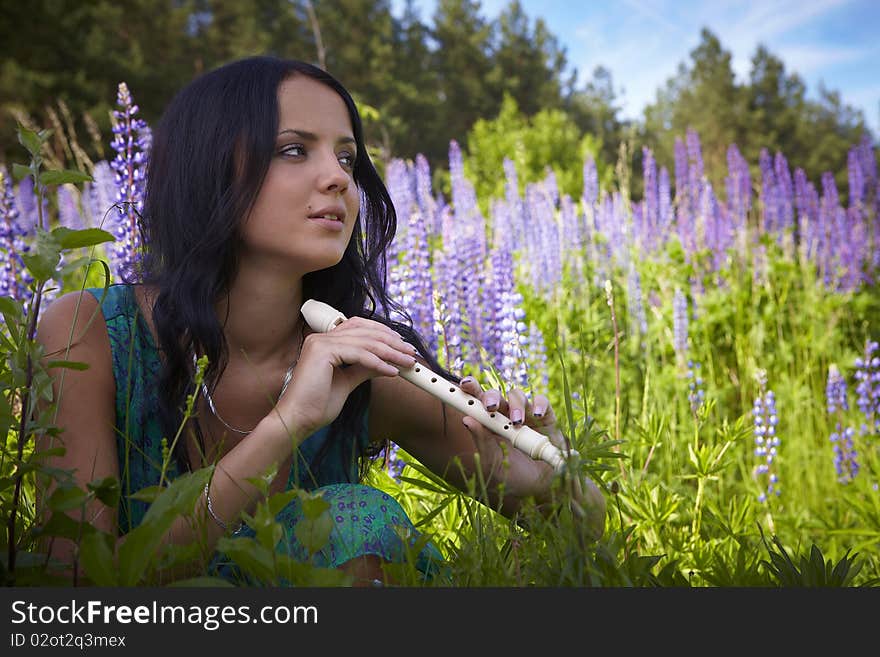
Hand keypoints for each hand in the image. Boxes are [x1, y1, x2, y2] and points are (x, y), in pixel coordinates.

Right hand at [272, 316, 417, 438]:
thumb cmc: (316, 405)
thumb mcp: (346, 382)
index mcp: (325, 342)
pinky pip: (360, 354)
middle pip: (365, 332)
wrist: (298, 420)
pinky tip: (392, 371)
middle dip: (392, 342)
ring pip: (365, 342)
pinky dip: (379, 363)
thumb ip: (362, 369)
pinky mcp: (323, 352)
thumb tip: (384, 363)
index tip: (402, 346)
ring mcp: (320, 343)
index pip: (359, 327)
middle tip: (411, 353)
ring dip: (391, 352)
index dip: (383, 334)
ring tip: (407, 362)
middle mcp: (321, 338)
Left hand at [457, 377, 605, 539]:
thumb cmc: (514, 477)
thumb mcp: (494, 463)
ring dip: (515, 404)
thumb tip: (466, 420)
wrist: (542, 490)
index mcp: (487, 425)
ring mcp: (525, 415)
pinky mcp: (545, 418)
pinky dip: (539, 405)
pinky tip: (537, 416)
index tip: (465, 384)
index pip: (476, 402)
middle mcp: (504, 416)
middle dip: (492, 395)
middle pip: (496, 395)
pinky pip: (542, 402)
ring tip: (517, 422)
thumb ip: (482, 442)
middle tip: (491, 406)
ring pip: (517, 396)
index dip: (470, 389)